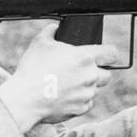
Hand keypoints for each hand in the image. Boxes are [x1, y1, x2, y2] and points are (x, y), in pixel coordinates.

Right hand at [0, 24, 120, 129]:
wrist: (25, 98)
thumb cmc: (32, 69)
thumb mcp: (39, 43)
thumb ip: (51, 31)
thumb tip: (55, 28)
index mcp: (85, 57)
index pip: (112, 53)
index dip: (110, 54)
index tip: (106, 57)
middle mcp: (90, 76)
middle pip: (107, 75)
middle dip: (98, 73)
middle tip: (81, 73)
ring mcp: (87, 94)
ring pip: (95, 90)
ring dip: (86, 88)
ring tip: (67, 86)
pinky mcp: (81, 109)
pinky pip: (86, 104)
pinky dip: (78, 101)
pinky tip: (63, 97)